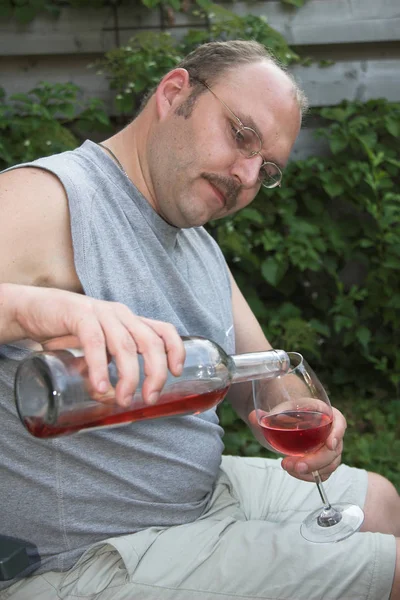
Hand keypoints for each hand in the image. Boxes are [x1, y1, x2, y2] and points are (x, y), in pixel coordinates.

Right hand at [3, 283, 184, 406]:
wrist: (32, 309)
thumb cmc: (67, 332)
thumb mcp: (95, 348)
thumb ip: (106, 368)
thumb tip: (115, 399)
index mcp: (129, 321)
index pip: (163, 330)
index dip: (175, 350)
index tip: (176, 372)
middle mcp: (120, 315)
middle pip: (150, 342)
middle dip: (156, 373)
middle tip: (150, 398)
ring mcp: (101, 313)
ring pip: (125, 345)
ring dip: (129, 376)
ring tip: (123, 399)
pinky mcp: (78, 315)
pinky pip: (94, 341)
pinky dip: (99, 366)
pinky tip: (101, 385)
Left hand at [248, 406, 345, 481]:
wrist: (285, 422)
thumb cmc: (285, 414)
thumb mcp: (276, 413)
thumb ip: (265, 416)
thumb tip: (253, 416)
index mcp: (324, 413)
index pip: (339, 421)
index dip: (337, 433)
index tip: (329, 444)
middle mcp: (330, 431)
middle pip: (335, 449)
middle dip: (317, 460)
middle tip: (296, 465)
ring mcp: (328, 448)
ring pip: (330, 464)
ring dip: (312, 470)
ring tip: (288, 467)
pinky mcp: (323, 461)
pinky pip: (323, 473)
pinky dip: (309, 476)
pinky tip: (293, 471)